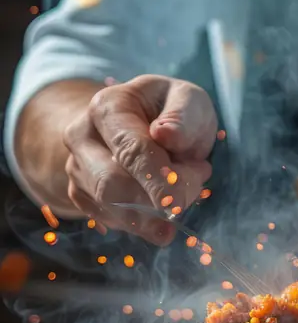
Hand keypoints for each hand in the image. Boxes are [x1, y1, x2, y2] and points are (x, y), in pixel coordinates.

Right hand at [63, 75, 217, 244]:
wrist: (147, 120)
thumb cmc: (171, 109)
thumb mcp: (189, 100)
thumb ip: (183, 116)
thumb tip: (166, 135)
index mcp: (107, 107)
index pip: (130, 150)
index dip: (156, 180)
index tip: (178, 202)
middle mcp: (81, 136)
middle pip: (110, 185)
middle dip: (157, 200)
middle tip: (194, 189)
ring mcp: (77, 167)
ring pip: (111, 209)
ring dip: (155, 213)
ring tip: (185, 190)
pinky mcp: (81, 194)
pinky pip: (112, 222)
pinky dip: (145, 223)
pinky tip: (163, 205)